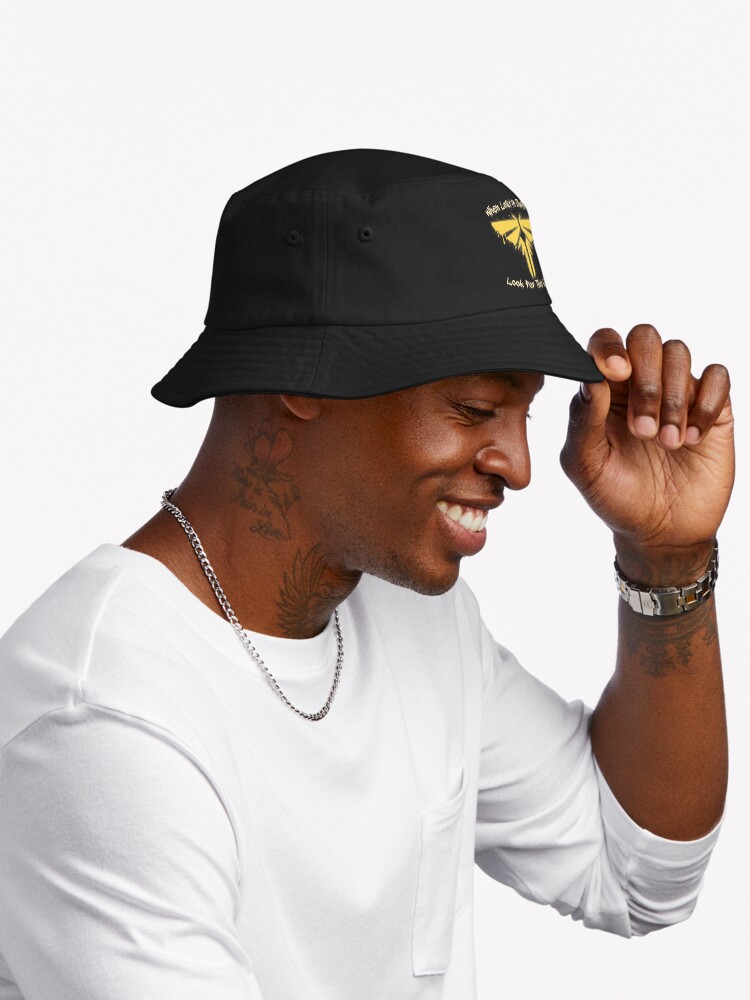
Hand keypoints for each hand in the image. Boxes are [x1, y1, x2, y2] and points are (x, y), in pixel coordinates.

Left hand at [560, 324, 734, 582]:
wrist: (661, 532)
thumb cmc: (616, 497)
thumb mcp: (585, 466)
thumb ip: (582, 420)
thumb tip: (592, 378)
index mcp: (603, 390)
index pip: (604, 342)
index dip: (609, 347)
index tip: (616, 373)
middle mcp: (639, 382)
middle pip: (645, 337)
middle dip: (646, 380)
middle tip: (643, 430)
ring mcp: (677, 391)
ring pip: (679, 353)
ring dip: (674, 399)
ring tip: (667, 444)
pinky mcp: (712, 407)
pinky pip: (717, 376)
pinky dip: (705, 403)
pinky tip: (693, 438)